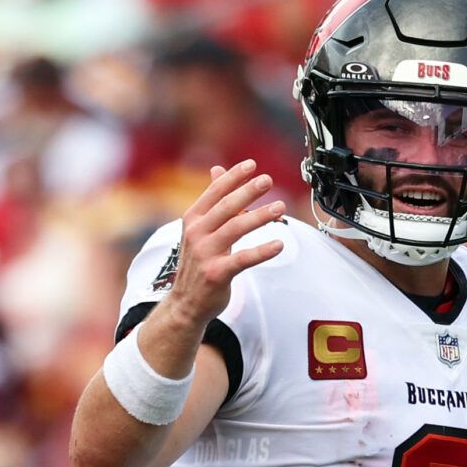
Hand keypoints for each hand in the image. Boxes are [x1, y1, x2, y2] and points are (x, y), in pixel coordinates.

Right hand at [166, 159, 286, 323]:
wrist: (185, 302)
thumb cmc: (198, 263)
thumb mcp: (199, 229)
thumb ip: (212, 202)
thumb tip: (218, 170)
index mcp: (193, 219)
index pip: (215, 191)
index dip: (233, 177)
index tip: (251, 165)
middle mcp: (196, 233)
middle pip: (226, 206)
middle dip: (248, 191)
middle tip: (268, 180)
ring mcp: (205, 253)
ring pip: (236, 228)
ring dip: (260, 216)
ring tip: (280, 207)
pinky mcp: (217, 273)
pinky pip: (243, 259)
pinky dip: (262, 251)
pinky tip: (279, 244)